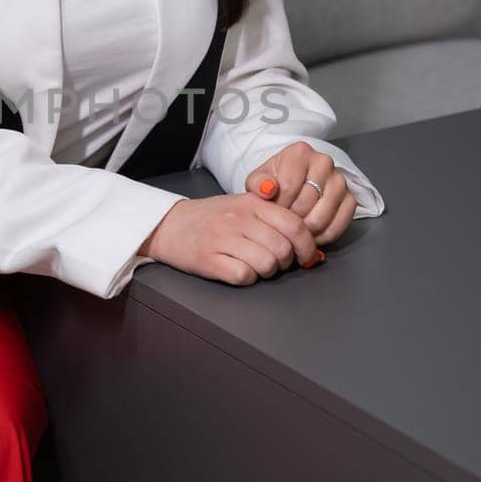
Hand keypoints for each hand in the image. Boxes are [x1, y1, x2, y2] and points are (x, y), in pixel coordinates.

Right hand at [139, 190, 322, 286]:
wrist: (170, 225)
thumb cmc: (212, 218)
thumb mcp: (244, 206)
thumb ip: (274, 219)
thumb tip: (310, 246)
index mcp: (252, 203)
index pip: (294, 225)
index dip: (306, 245)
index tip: (306, 256)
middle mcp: (238, 218)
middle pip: (282, 249)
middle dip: (285, 263)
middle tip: (276, 263)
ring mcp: (222, 239)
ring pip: (266, 264)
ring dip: (267, 272)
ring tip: (256, 266)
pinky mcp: (209, 260)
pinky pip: (243, 276)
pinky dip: (246, 278)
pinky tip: (238, 270)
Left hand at [244, 141, 356, 246]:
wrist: (292, 185)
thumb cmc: (274, 183)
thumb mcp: (258, 181)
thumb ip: (258, 184)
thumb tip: (268, 190)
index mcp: (300, 152)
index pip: (288, 186)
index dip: (278, 205)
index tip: (273, 208)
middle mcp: (324, 162)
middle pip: (306, 203)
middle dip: (291, 219)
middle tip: (283, 221)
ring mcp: (340, 180)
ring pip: (322, 217)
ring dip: (306, 230)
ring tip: (294, 228)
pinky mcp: (350, 198)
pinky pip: (339, 225)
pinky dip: (323, 236)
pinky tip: (310, 234)